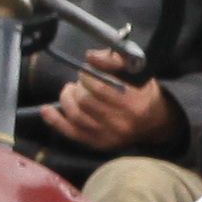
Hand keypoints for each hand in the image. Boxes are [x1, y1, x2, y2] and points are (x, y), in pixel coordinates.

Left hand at [44, 52, 183, 151]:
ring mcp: (108, 136)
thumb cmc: (141, 92)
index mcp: (133, 102)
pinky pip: (71, 133)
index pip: (101, 87)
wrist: (153, 121)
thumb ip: (114, 60)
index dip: (87, 75)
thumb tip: (90, 56)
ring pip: (76, 116)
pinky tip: (47, 110)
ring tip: (70, 90)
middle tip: (80, 81)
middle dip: (78, 87)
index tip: (85, 70)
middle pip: (86, 101)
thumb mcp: (135, 71)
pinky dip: (55, 120)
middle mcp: (121, 122)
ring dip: (67, 99)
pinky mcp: (98, 144)